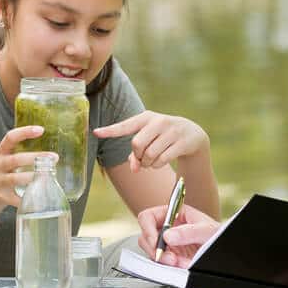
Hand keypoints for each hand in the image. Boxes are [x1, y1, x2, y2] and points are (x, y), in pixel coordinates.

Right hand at [0, 126, 54, 209]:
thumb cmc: (1, 173)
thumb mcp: (5, 158)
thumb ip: (21, 152)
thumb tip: (50, 153)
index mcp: (0, 152)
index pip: (10, 137)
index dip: (25, 132)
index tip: (41, 130)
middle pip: (16, 159)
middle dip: (36, 158)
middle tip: (54, 157)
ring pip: (15, 179)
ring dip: (33, 177)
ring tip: (48, 176)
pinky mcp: (1, 196)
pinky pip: (16, 198)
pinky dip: (29, 198)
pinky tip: (41, 198)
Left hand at [94, 111, 208, 172]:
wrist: (191, 134)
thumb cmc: (163, 137)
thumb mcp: (149, 140)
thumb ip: (136, 154)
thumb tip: (134, 169)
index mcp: (145, 118)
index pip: (125, 125)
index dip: (110, 130)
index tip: (95, 132)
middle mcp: (158, 121)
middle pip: (136, 144)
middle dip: (137, 156)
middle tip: (142, 158)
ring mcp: (171, 131)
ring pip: (149, 155)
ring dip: (147, 163)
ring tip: (151, 160)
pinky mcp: (181, 142)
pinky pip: (161, 160)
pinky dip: (157, 165)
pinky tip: (160, 162)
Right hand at [137, 203, 218, 267]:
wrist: (227, 250)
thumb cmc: (218, 234)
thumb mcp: (207, 230)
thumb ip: (188, 231)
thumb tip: (167, 236)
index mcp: (173, 214)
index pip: (148, 217)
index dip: (148, 229)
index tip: (156, 242)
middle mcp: (167, 228)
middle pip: (146, 237)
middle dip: (155, 249)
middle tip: (168, 258)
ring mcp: (168, 244)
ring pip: (152, 252)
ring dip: (163, 260)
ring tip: (179, 263)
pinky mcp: (171, 258)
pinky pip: (162, 264)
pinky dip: (170, 267)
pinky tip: (182, 265)